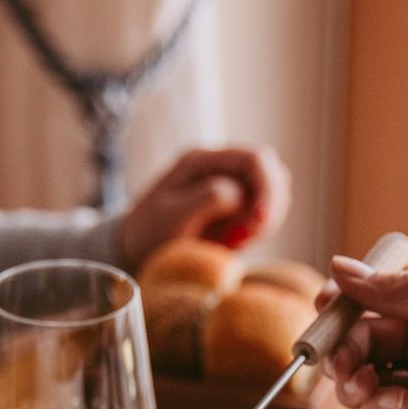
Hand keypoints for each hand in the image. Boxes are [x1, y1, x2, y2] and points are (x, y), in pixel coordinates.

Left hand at [119, 145, 291, 270]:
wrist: (134, 249)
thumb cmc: (147, 234)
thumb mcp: (171, 217)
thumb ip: (207, 199)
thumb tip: (239, 194)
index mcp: (202, 160)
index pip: (255, 158)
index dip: (267, 187)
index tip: (261, 221)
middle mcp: (220, 167)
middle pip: (271, 172)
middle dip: (270, 205)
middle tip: (248, 237)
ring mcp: (229, 185)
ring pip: (273, 192)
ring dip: (266, 219)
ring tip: (237, 242)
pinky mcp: (235, 207)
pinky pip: (263, 213)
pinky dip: (260, 229)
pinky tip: (238, 243)